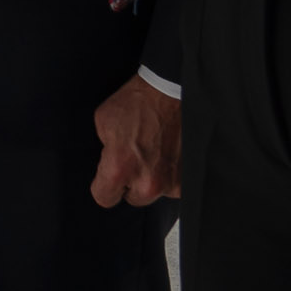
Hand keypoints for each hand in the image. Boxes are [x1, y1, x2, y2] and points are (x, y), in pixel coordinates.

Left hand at [88, 76, 178, 207]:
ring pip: (154, 193)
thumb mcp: (103, 122)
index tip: (106, 179)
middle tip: (134, 159)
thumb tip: (105, 165)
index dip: (103, 186)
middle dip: (130, 183)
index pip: (104, 198)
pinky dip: (170, 175)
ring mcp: (170, 183)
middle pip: (132, 199)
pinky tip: (166, 154)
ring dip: (152, 179)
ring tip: (153, 153)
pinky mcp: (187, 179)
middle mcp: (146, 182)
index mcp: (119, 169)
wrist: (170, 91)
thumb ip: (103, 152)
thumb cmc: (138, 102)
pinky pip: (173, 186)